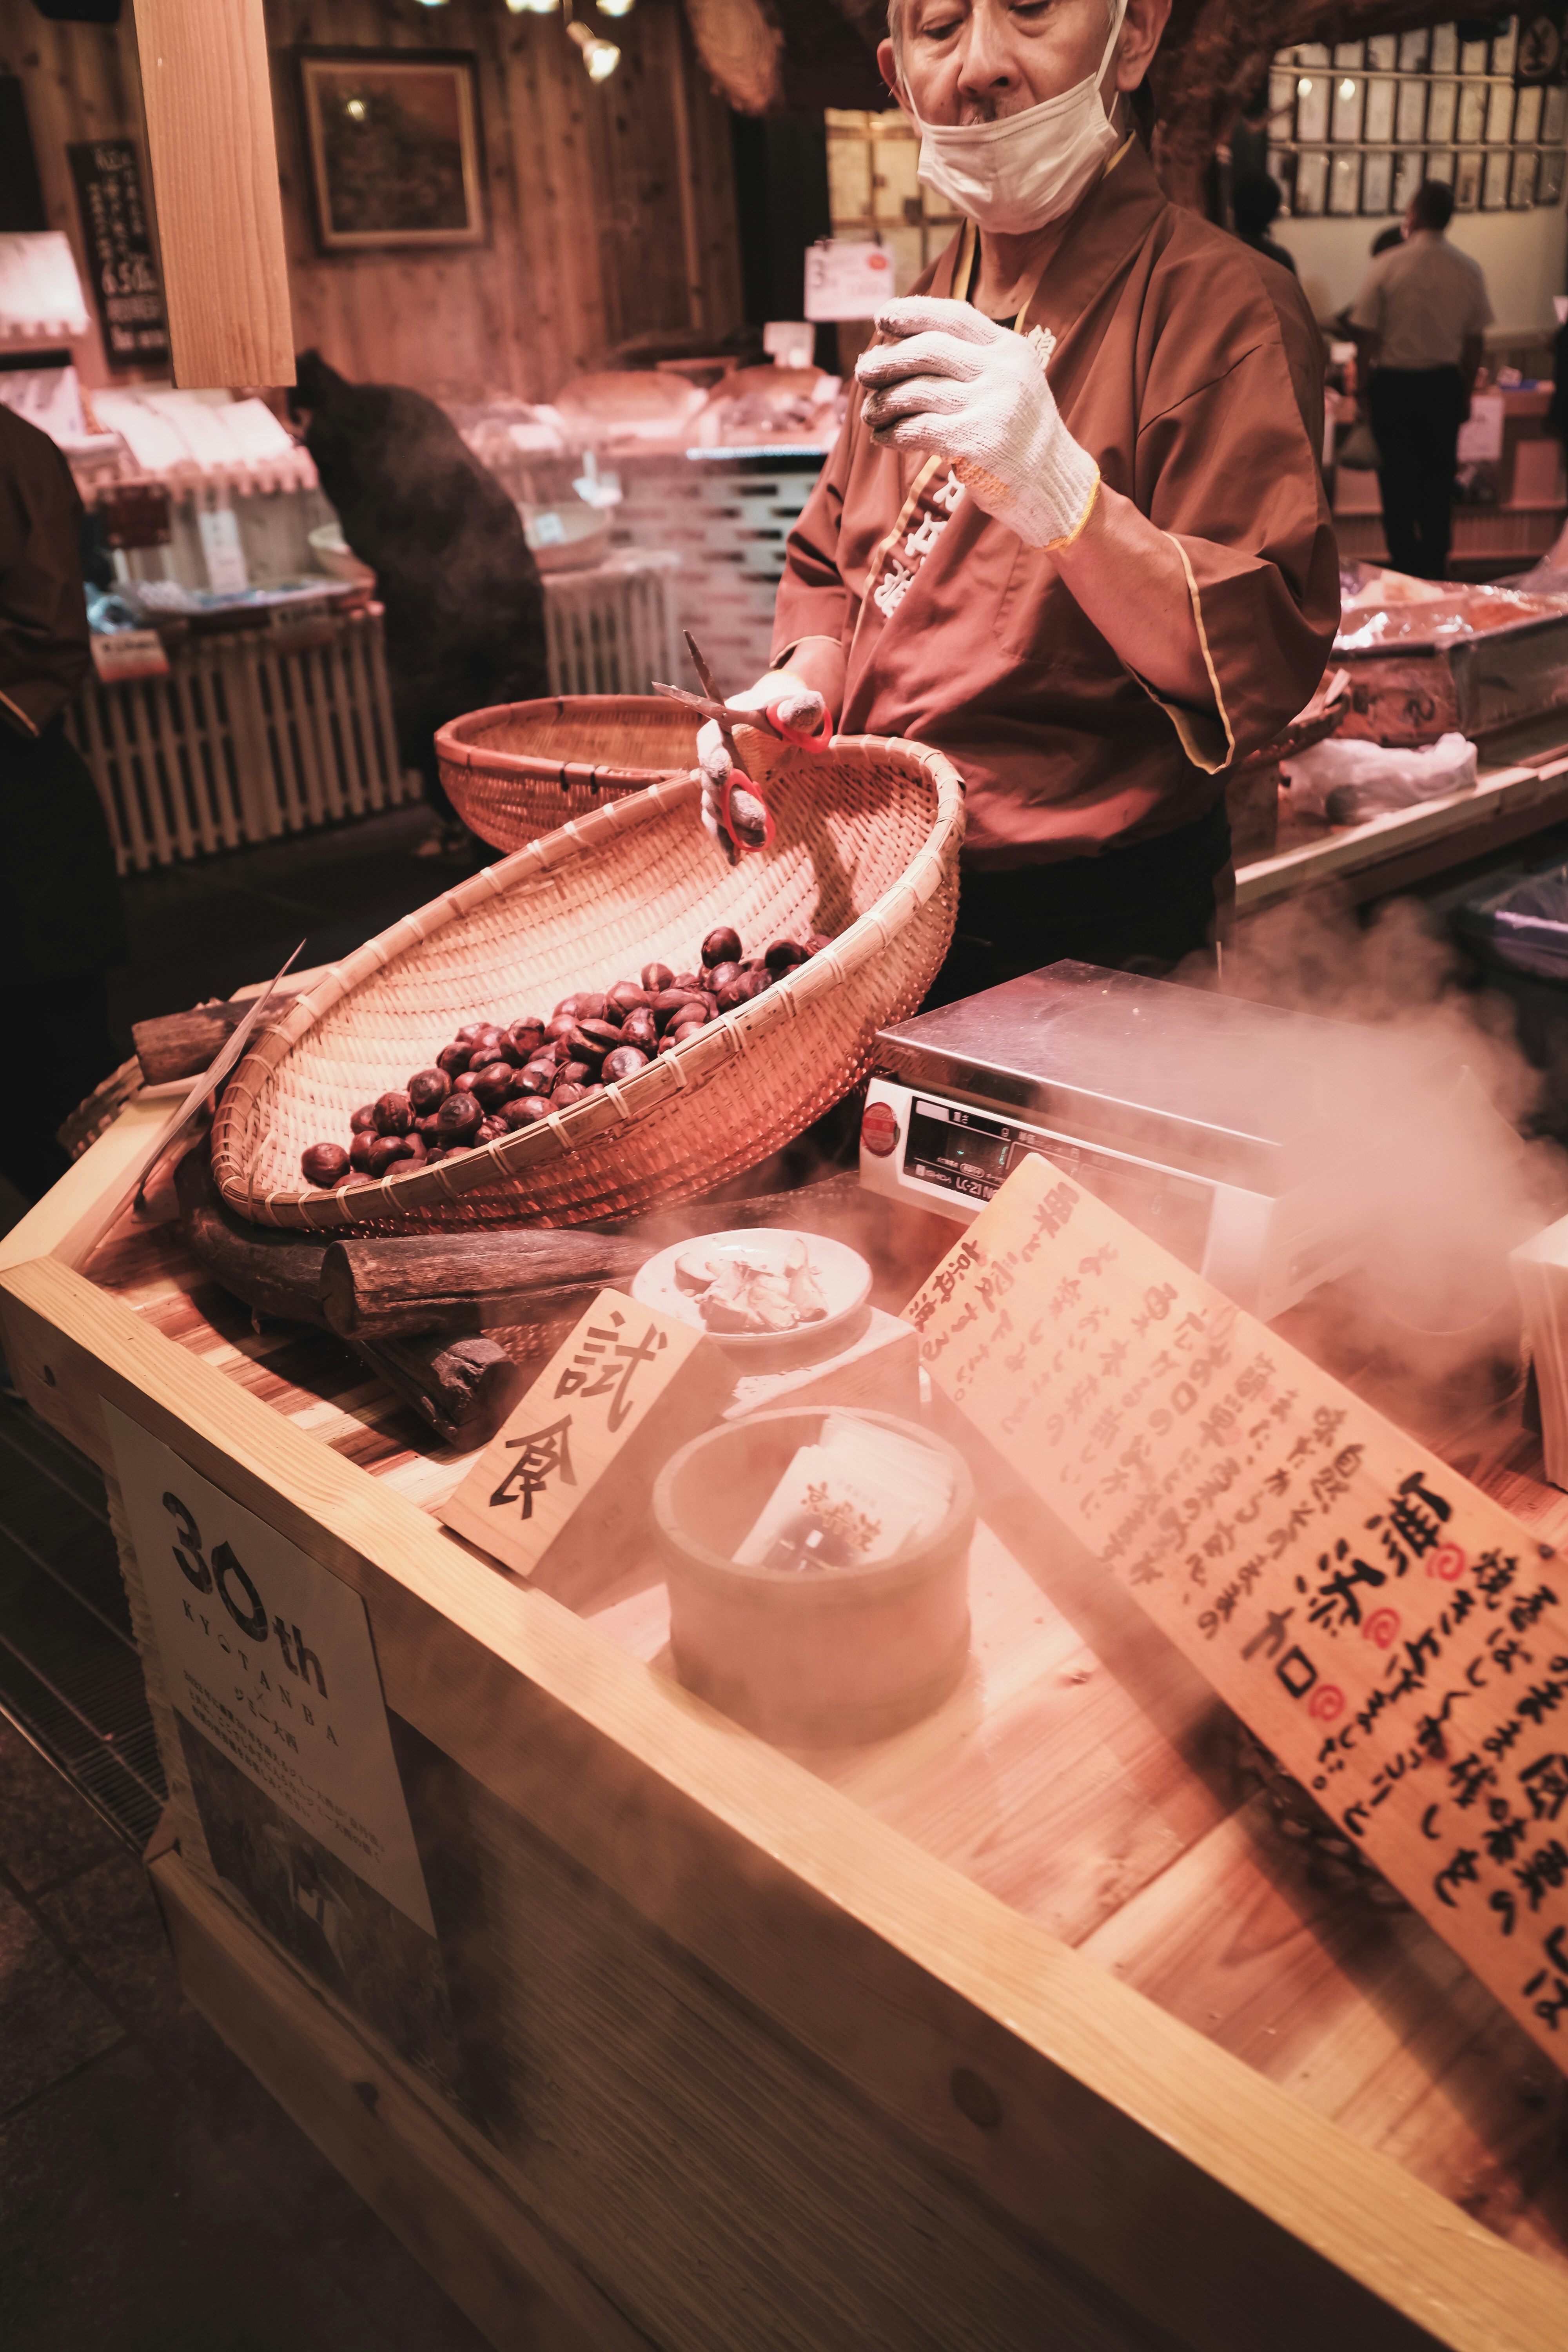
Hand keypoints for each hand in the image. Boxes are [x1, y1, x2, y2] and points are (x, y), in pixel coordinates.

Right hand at [695, 672, 829, 845]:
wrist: (774, 728)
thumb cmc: (782, 715)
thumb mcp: (794, 709)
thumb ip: (800, 708)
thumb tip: (809, 705)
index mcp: (719, 731)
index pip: (711, 747)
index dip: (716, 761)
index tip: (725, 774)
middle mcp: (711, 760)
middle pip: (714, 787)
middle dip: (735, 806)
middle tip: (759, 821)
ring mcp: (715, 785)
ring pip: (715, 810)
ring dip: (735, 828)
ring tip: (761, 840)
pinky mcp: (723, 804)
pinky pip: (719, 825)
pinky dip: (726, 842)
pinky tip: (736, 858)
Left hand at [855, 296, 1098, 551]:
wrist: (1053, 483)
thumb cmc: (1018, 434)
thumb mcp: (1005, 383)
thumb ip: (968, 362)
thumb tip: (896, 346)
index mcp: (1009, 348)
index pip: (954, 316)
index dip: (913, 313)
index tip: (882, 318)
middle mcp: (1003, 371)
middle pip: (929, 349)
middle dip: (888, 359)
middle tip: (863, 372)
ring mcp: (994, 405)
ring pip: (919, 391)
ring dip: (885, 402)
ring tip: (869, 413)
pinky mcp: (981, 441)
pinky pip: (921, 430)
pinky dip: (894, 433)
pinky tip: (882, 438)